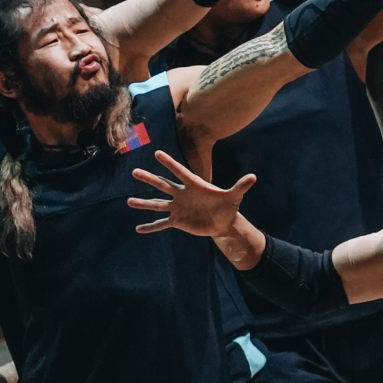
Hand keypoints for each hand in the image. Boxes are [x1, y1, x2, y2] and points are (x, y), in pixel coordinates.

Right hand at [128, 150, 256, 237]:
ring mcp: (178, 207)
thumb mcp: (234, 196)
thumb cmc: (227, 205)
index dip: (170, 163)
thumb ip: (240, 186)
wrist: (223, 221)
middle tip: (135, 172)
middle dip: (150, 179)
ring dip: (144, 203)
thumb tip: (254, 177)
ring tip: (128, 202)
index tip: (158, 153)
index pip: (180, 172)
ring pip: (158, 204)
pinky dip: (151, 227)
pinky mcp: (178, 220)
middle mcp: (182, 194)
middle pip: (163, 185)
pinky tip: (138, 230)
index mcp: (194, 185)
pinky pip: (162, 224)